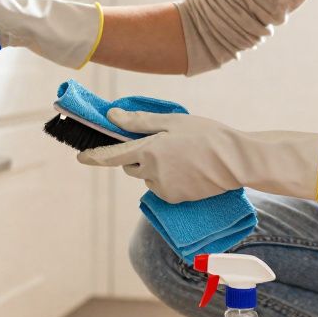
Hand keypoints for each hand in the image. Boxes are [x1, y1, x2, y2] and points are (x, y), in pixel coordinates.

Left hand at [77, 109, 317, 203]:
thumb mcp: (173, 122)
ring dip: (154, 168)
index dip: (94, 156)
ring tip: (181, 154)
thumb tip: (112, 118)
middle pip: (131, 166)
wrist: (236, 160)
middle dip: (136, 156)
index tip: (81, 156)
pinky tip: (187, 168)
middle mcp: (151, 173)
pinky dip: (167, 179)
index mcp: (148, 151)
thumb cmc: (207, 134)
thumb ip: (139, 122)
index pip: (111, 155)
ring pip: (147, 178)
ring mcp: (163, 188)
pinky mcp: (176, 199)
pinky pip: (162, 188)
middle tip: (158, 142)